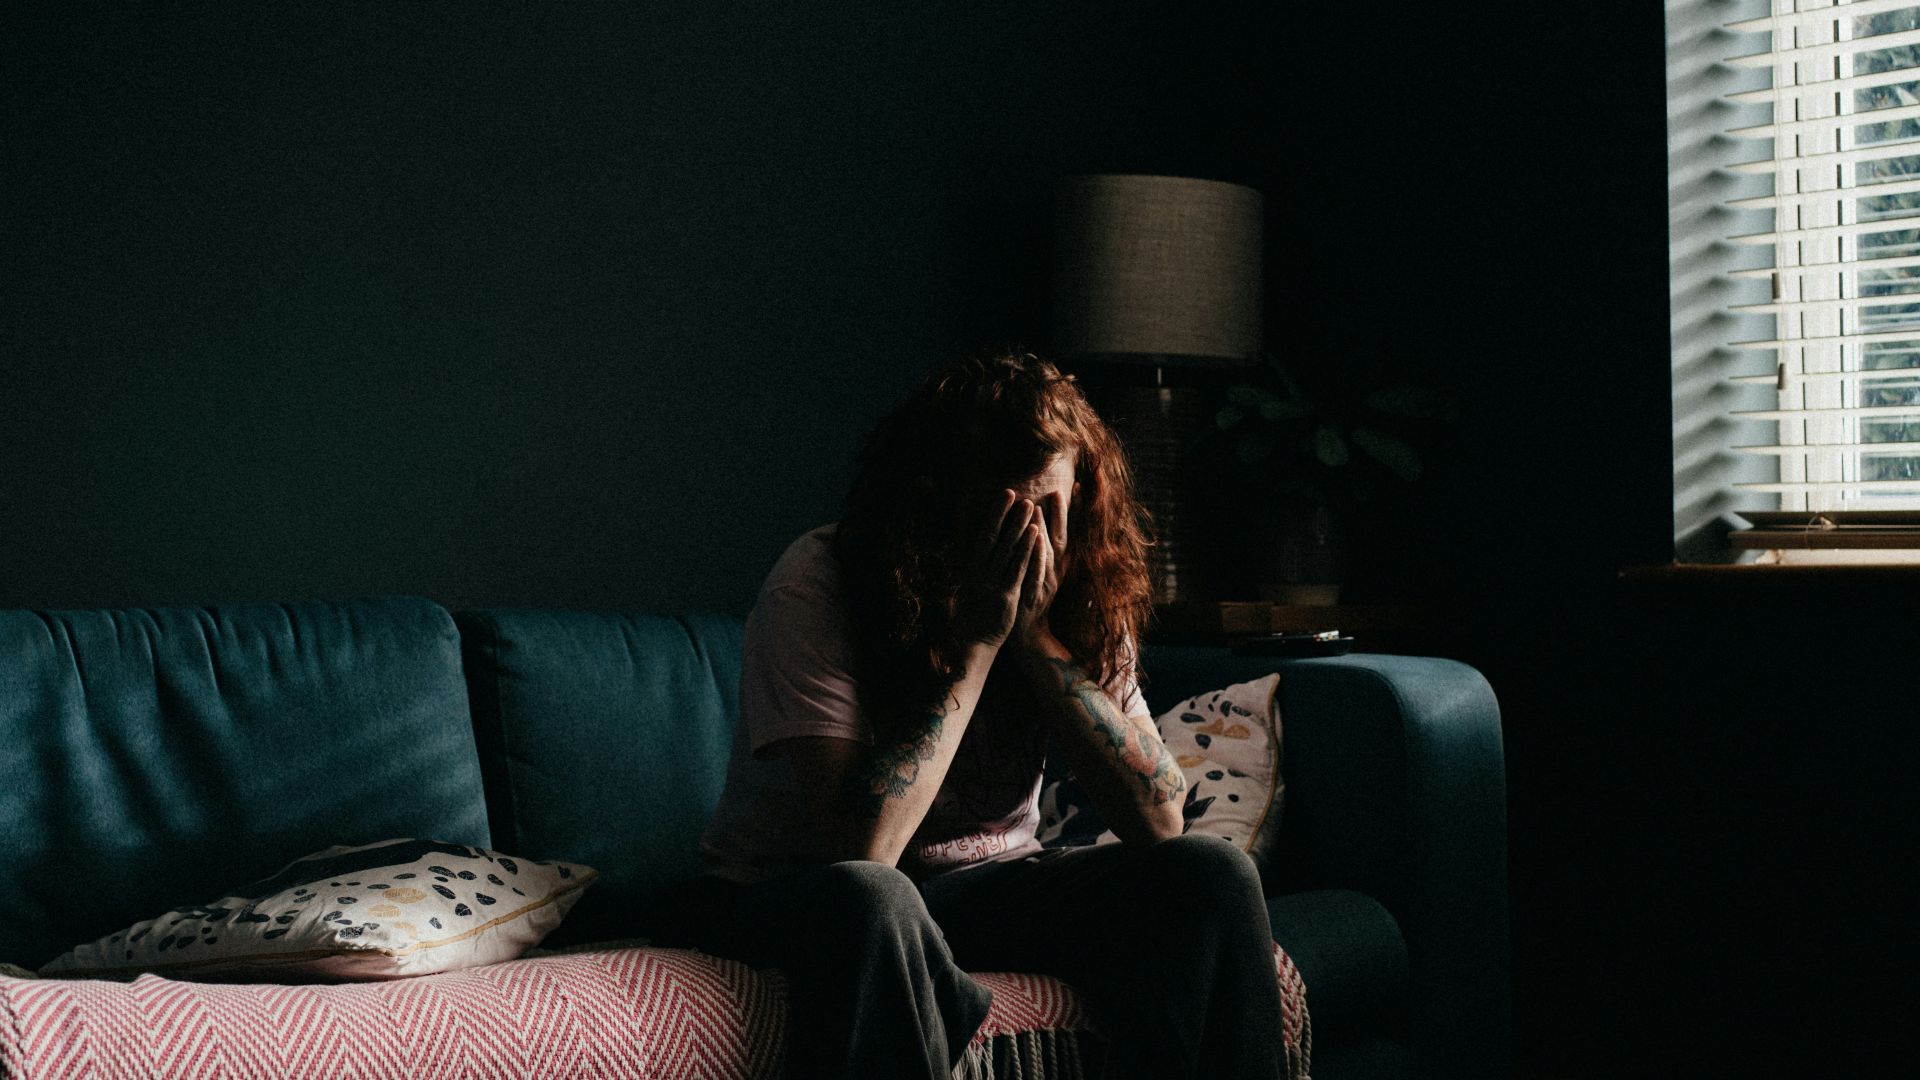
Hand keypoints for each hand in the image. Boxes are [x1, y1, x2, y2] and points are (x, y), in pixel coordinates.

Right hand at [950, 489, 1041, 648]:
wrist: (974, 642)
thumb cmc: (975, 615)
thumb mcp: (972, 588)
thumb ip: (976, 569)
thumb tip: (978, 550)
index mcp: (973, 568)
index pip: (983, 534)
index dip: (994, 513)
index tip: (1004, 495)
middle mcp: (981, 571)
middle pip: (994, 536)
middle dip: (1005, 513)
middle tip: (1016, 492)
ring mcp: (993, 581)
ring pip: (1007, 548)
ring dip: (1018, 525)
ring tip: (1029, 505)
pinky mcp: (1006, 594)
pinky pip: (1018, 567)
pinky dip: (1027, 549)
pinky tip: (1036, 534)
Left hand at [1010, 484, 1073, 651]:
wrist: (1030, 631)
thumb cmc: (1036, 596)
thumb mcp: (1047, 569)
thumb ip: (1051, 546)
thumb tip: (1047, 520)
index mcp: (1061, 561)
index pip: (1072, 529)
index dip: (1077, 509)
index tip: (1078, 484)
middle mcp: (1058, 569)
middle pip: (1064, 535)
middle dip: (1064, 512)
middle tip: (1061, 489)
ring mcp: (1047, 581)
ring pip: (1048, 551)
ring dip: (1045, 528)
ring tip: (1039, 505)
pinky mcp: (1035, 593)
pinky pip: (1037, 571)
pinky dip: (1037, 555)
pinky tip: (1034, 541)